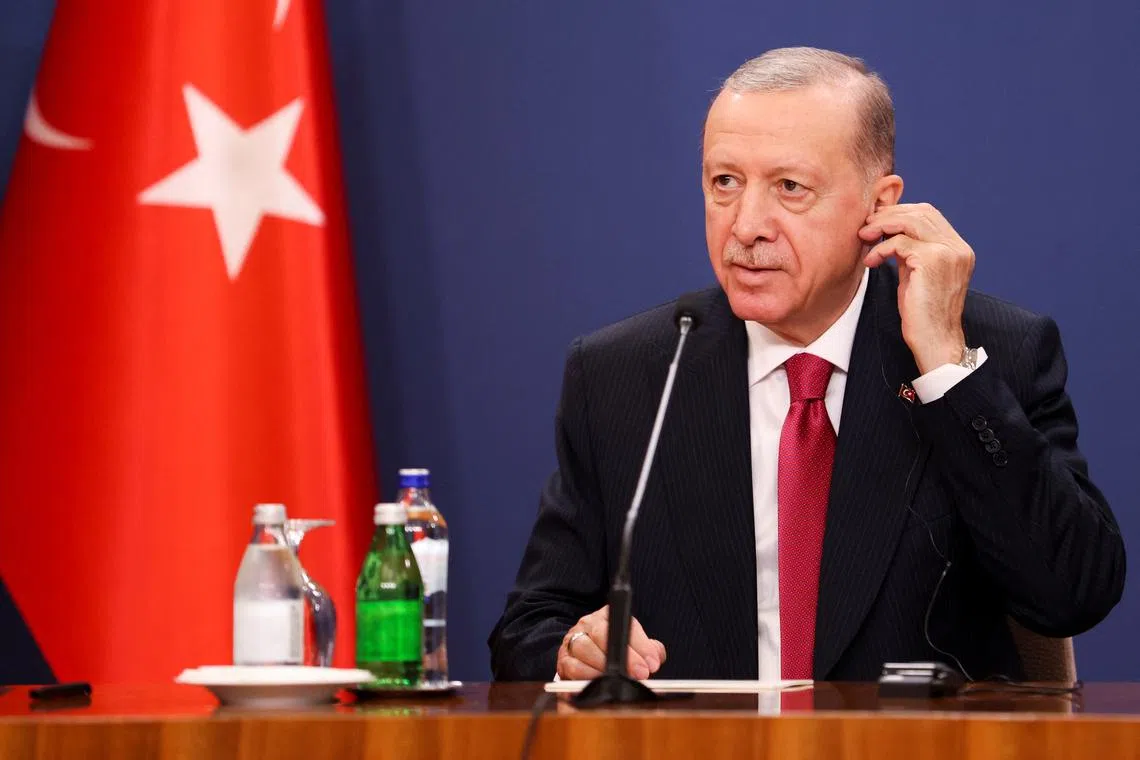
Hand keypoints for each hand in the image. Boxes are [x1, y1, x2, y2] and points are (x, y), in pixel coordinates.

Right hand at [556, 605, 666, 680]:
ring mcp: (572, 641)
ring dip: (604, 667)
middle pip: (602, 634)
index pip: (624, 625)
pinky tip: (600, 685)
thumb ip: (650, 650)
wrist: (583, 659)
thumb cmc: (613, 652)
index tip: (652, 664)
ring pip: (584, 648)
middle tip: (641, 674)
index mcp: (607, 616)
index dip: (641, 645)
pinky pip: (572, 668)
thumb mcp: (634, 646)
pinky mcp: (563, 661)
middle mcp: (587, 624)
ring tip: (619, 681)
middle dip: (624, 657)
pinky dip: (586, 677)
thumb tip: (655, 658)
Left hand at [860, 203, 974, 374]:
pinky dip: (880, 249)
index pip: (929, 214)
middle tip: (866, 226)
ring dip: (882, 226)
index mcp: (957, 248)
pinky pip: (899, 243)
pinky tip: (871, 261)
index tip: (876, 221)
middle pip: (921, 212)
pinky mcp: (933, 261)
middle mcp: (957, 247)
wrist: (935, 341)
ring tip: (864, 237)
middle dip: (889, 215)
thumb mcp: (916, 274)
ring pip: (910, 222)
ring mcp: (948, 253)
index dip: (900, 212)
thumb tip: (887, 229)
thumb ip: (909, 250)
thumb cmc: (923, 313)